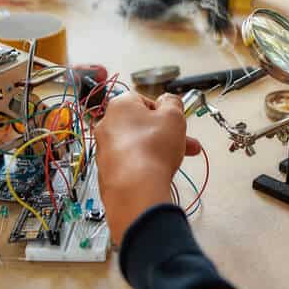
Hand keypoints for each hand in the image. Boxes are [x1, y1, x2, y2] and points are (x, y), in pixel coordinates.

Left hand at [94, 93, 201, 243]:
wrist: (135, 188)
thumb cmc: (151, 149)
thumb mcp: (173, 116)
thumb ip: (173, 102)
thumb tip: (169, 99)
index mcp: (120, 105)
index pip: (144, 100)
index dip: (164, 111)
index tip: (175, 120)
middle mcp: (107, 125)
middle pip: (141, 125)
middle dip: (165, 133)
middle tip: (184, 142)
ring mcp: (104, 149)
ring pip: (136, 145)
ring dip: (156, 150)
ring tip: (174, 160)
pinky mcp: (107, 171)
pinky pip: (129, 163)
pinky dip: (143, 166)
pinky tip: (157, 172)